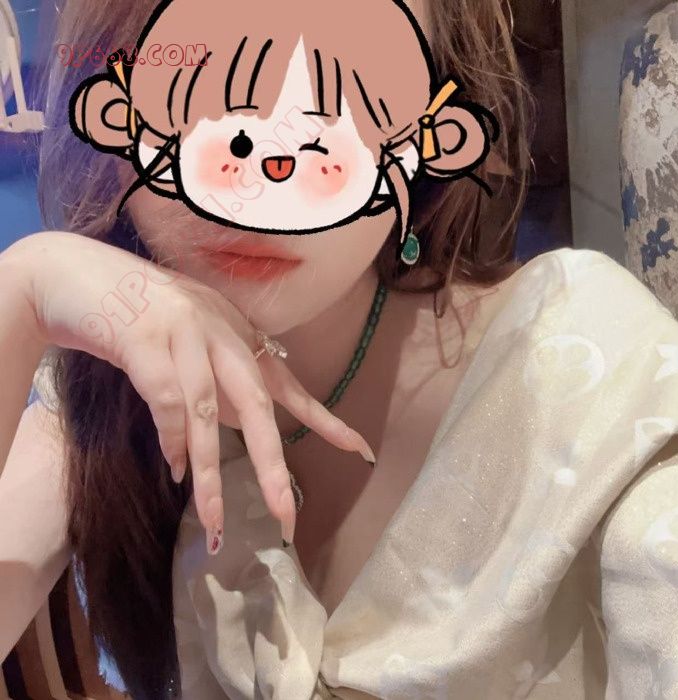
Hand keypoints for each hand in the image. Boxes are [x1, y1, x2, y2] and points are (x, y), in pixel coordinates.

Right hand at [13, 231, 373, 550]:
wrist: (77, 276)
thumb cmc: (138, 315)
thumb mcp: (193, 345)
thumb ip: (219, 385)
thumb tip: (231, 437)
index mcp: (239, 336)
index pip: (289, 387)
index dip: (326, 421)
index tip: (361, 452)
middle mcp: (221, 333)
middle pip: (258, 405)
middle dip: (272, 464)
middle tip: (285, 516)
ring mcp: (185, 333)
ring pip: (208, 413)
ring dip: (211, 474)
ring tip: (214, 523)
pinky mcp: (146, 339)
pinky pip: (167, 402)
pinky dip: (172, 440)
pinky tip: (174, 469)